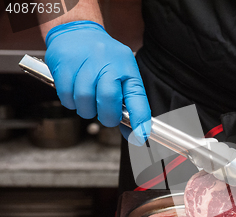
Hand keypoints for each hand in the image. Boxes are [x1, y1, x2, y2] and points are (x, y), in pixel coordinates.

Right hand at [45, 20, 150, 142]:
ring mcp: (85, 63)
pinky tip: (74, 93)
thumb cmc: (104, 57)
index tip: (140, 135)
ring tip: (88, 102)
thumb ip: (128, 102)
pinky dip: (70, 102)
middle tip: (106, 116)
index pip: (137, 96)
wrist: (77, 31)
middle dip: (107, 116)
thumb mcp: (123, 73)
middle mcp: (107, 64)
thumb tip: (133, 132)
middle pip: (108, 99)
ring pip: (84, 100)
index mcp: (126, 68)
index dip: (139, 118)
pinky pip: (66, 96)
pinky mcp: (64, 65)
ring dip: (86, 110)